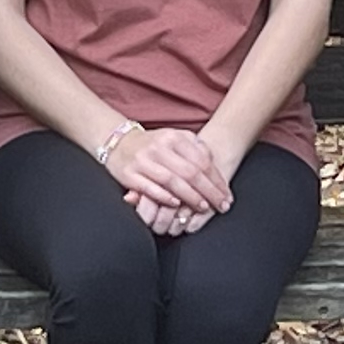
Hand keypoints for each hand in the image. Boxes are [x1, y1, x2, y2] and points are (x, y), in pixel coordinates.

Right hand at [111, 126, 229, 225]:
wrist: (117, 142)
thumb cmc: (152, 145)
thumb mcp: (174, 138)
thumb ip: (194, 147)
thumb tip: (213, 163)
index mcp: (174, 137)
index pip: (201, 160)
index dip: (216, 179)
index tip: (226, 194)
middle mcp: (159, 147)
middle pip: (190, 172)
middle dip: (209, 191)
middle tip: (221, 204)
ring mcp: (143, 161)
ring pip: (172, 181)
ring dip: (190, 196)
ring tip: (203, 207)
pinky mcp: (129, 174)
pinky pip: (149, 188)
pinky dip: (164, 197)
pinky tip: (176, 204)